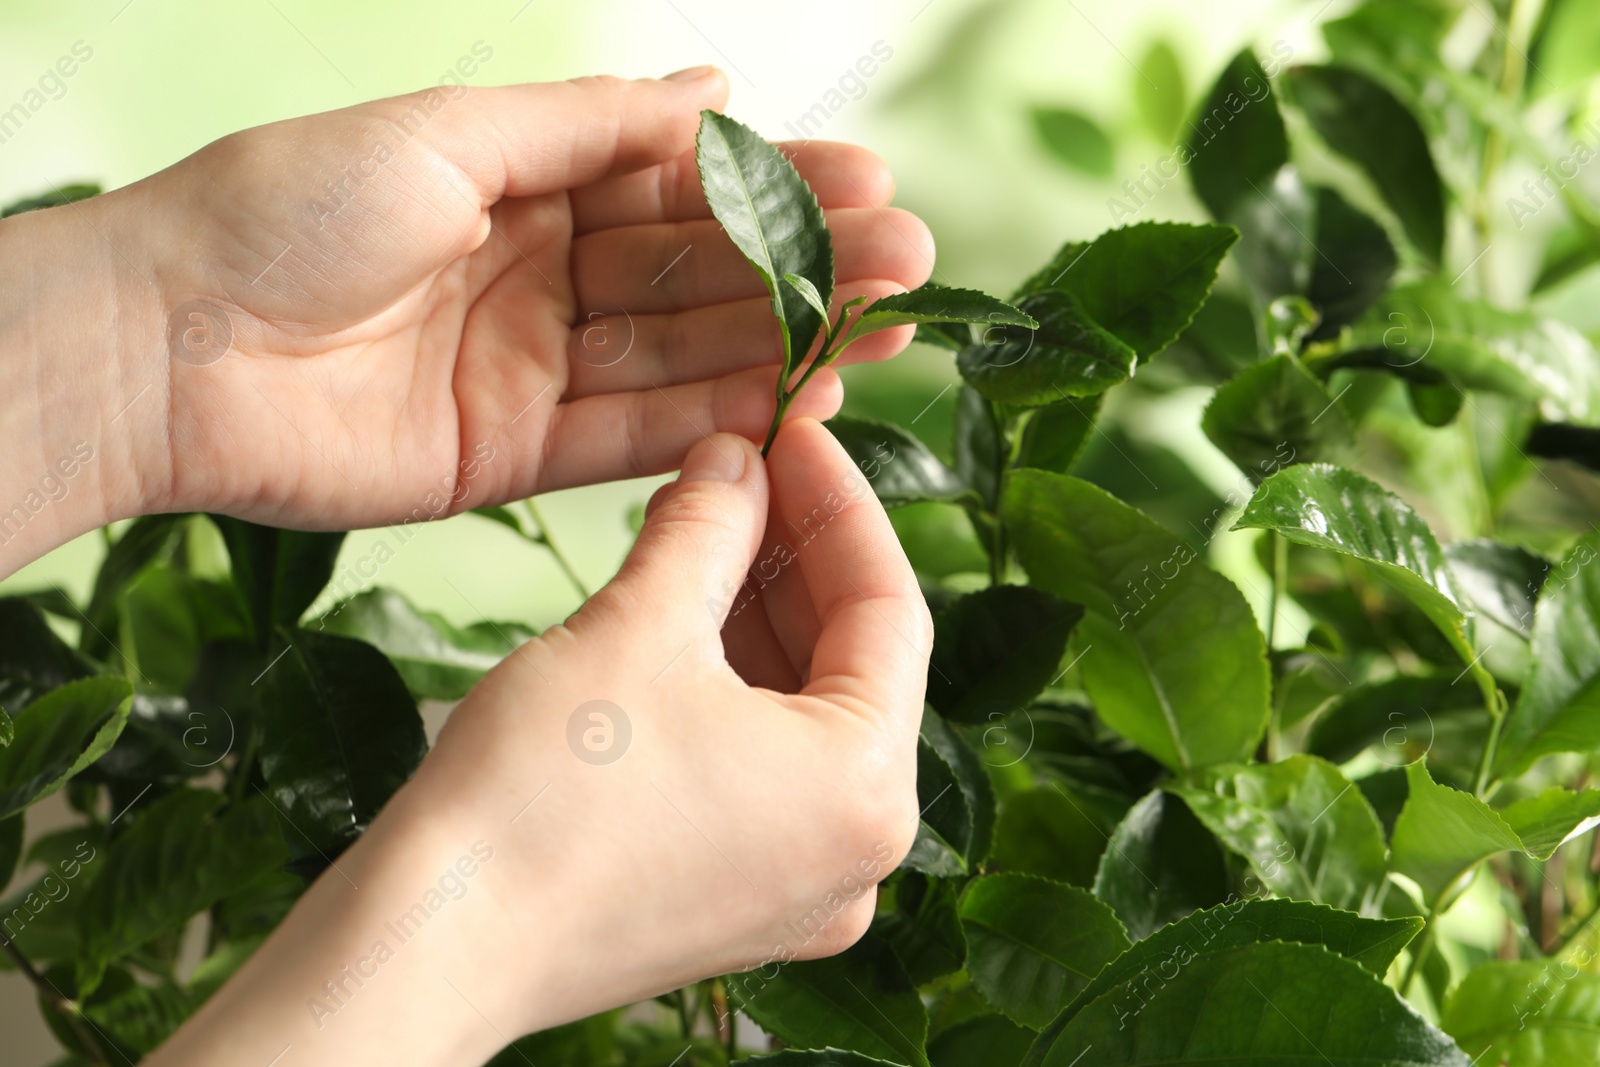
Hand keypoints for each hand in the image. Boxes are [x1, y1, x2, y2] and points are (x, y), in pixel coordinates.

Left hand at [0, 68, 932, 552]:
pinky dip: (716, 420)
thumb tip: (714, 87)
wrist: (170, 347)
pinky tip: (798, 401)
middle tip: (910, 260)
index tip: (868, 182)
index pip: (678, 185)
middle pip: (697, 273)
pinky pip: (635, 436)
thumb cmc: (287, 208)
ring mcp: (533, 369)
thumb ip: (592, 124)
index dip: (773, 188)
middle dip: (805, 266)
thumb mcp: (452, 132)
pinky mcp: (516, 456)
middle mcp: (540, 275)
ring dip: (785, 345)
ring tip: (885, 331)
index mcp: (523, 181)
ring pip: (682, 355)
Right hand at [148, 418, 929, 1064]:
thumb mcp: (639, 625)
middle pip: (852, 665)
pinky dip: (731, 694)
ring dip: (758, 620)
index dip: (840, 502)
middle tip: (740, 472)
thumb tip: (738, 461)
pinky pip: (763, 772)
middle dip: (794, 558)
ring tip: (702, 533)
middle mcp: (857, 854)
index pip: (891, 606)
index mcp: (869, 788)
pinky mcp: (735, 908)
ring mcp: (799, 891)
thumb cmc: (541, 796)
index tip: (795, 431)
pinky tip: (679, 623)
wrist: (432, 944)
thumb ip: (711, 527)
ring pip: (804, 718)